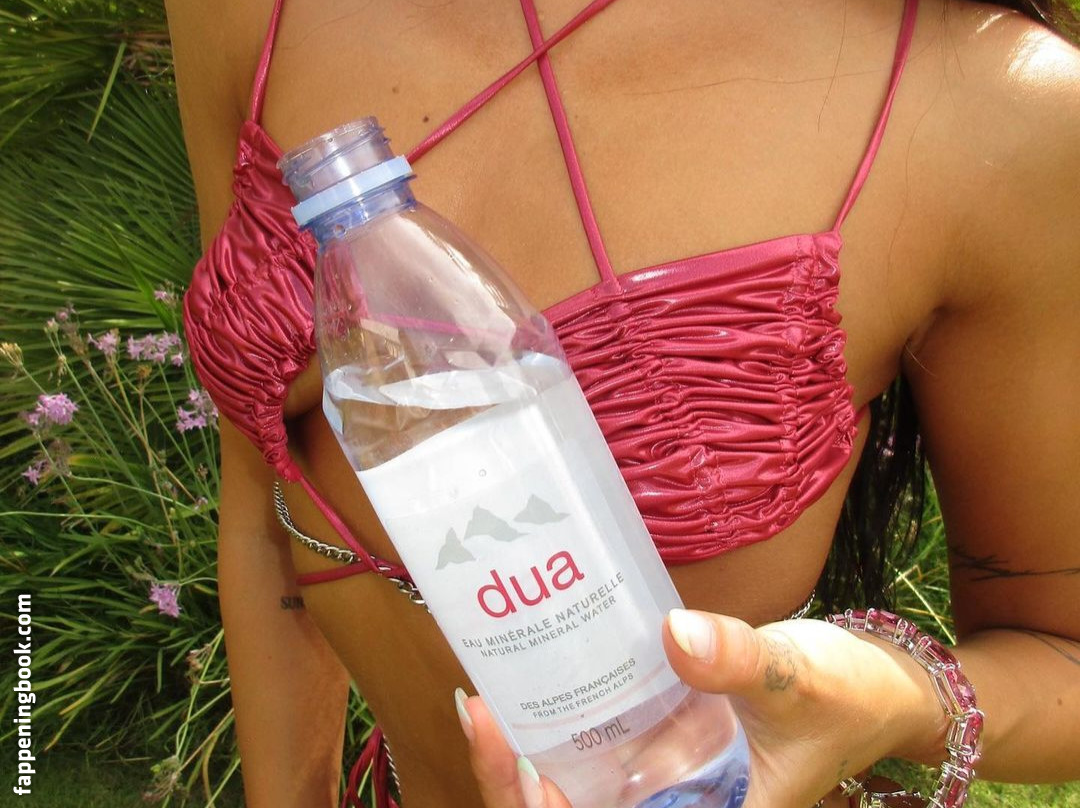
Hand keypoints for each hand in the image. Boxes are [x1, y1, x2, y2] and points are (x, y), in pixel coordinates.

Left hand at [456, 611, 939, 807]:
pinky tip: (549, 681)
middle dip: (517, 779)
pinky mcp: (677, 751)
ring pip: (585, 790)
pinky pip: (609, 750)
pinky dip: (574, 726)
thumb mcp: (798, 678)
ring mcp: (676, 787)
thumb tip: (673, 635)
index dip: (534, 801)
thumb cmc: (851, 697)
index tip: (503, 741)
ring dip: (534, 756)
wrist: (882, 687)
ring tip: (495, 694)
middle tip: (481, 706)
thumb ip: (740, 662)